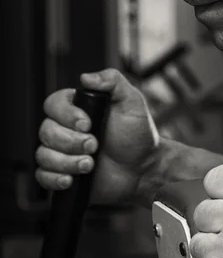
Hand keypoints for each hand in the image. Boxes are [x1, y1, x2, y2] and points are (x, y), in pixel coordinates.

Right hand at [35, 68, 159, 203]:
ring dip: (66, 161)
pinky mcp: (65, 174)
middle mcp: (66, 130)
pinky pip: (43, 177)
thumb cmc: (138, 136)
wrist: (145, 168)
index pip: (53, 104)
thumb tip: (86, 78)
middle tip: (95, 146)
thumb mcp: (132, 103)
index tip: (87, 124)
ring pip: (43, 155)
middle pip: (46, 131)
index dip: (66, 115)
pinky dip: (53, 178)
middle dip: (71, 141)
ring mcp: (64, 153)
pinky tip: (70, 179)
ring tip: (90, 164)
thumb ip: (113, 82)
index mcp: (77, 110)